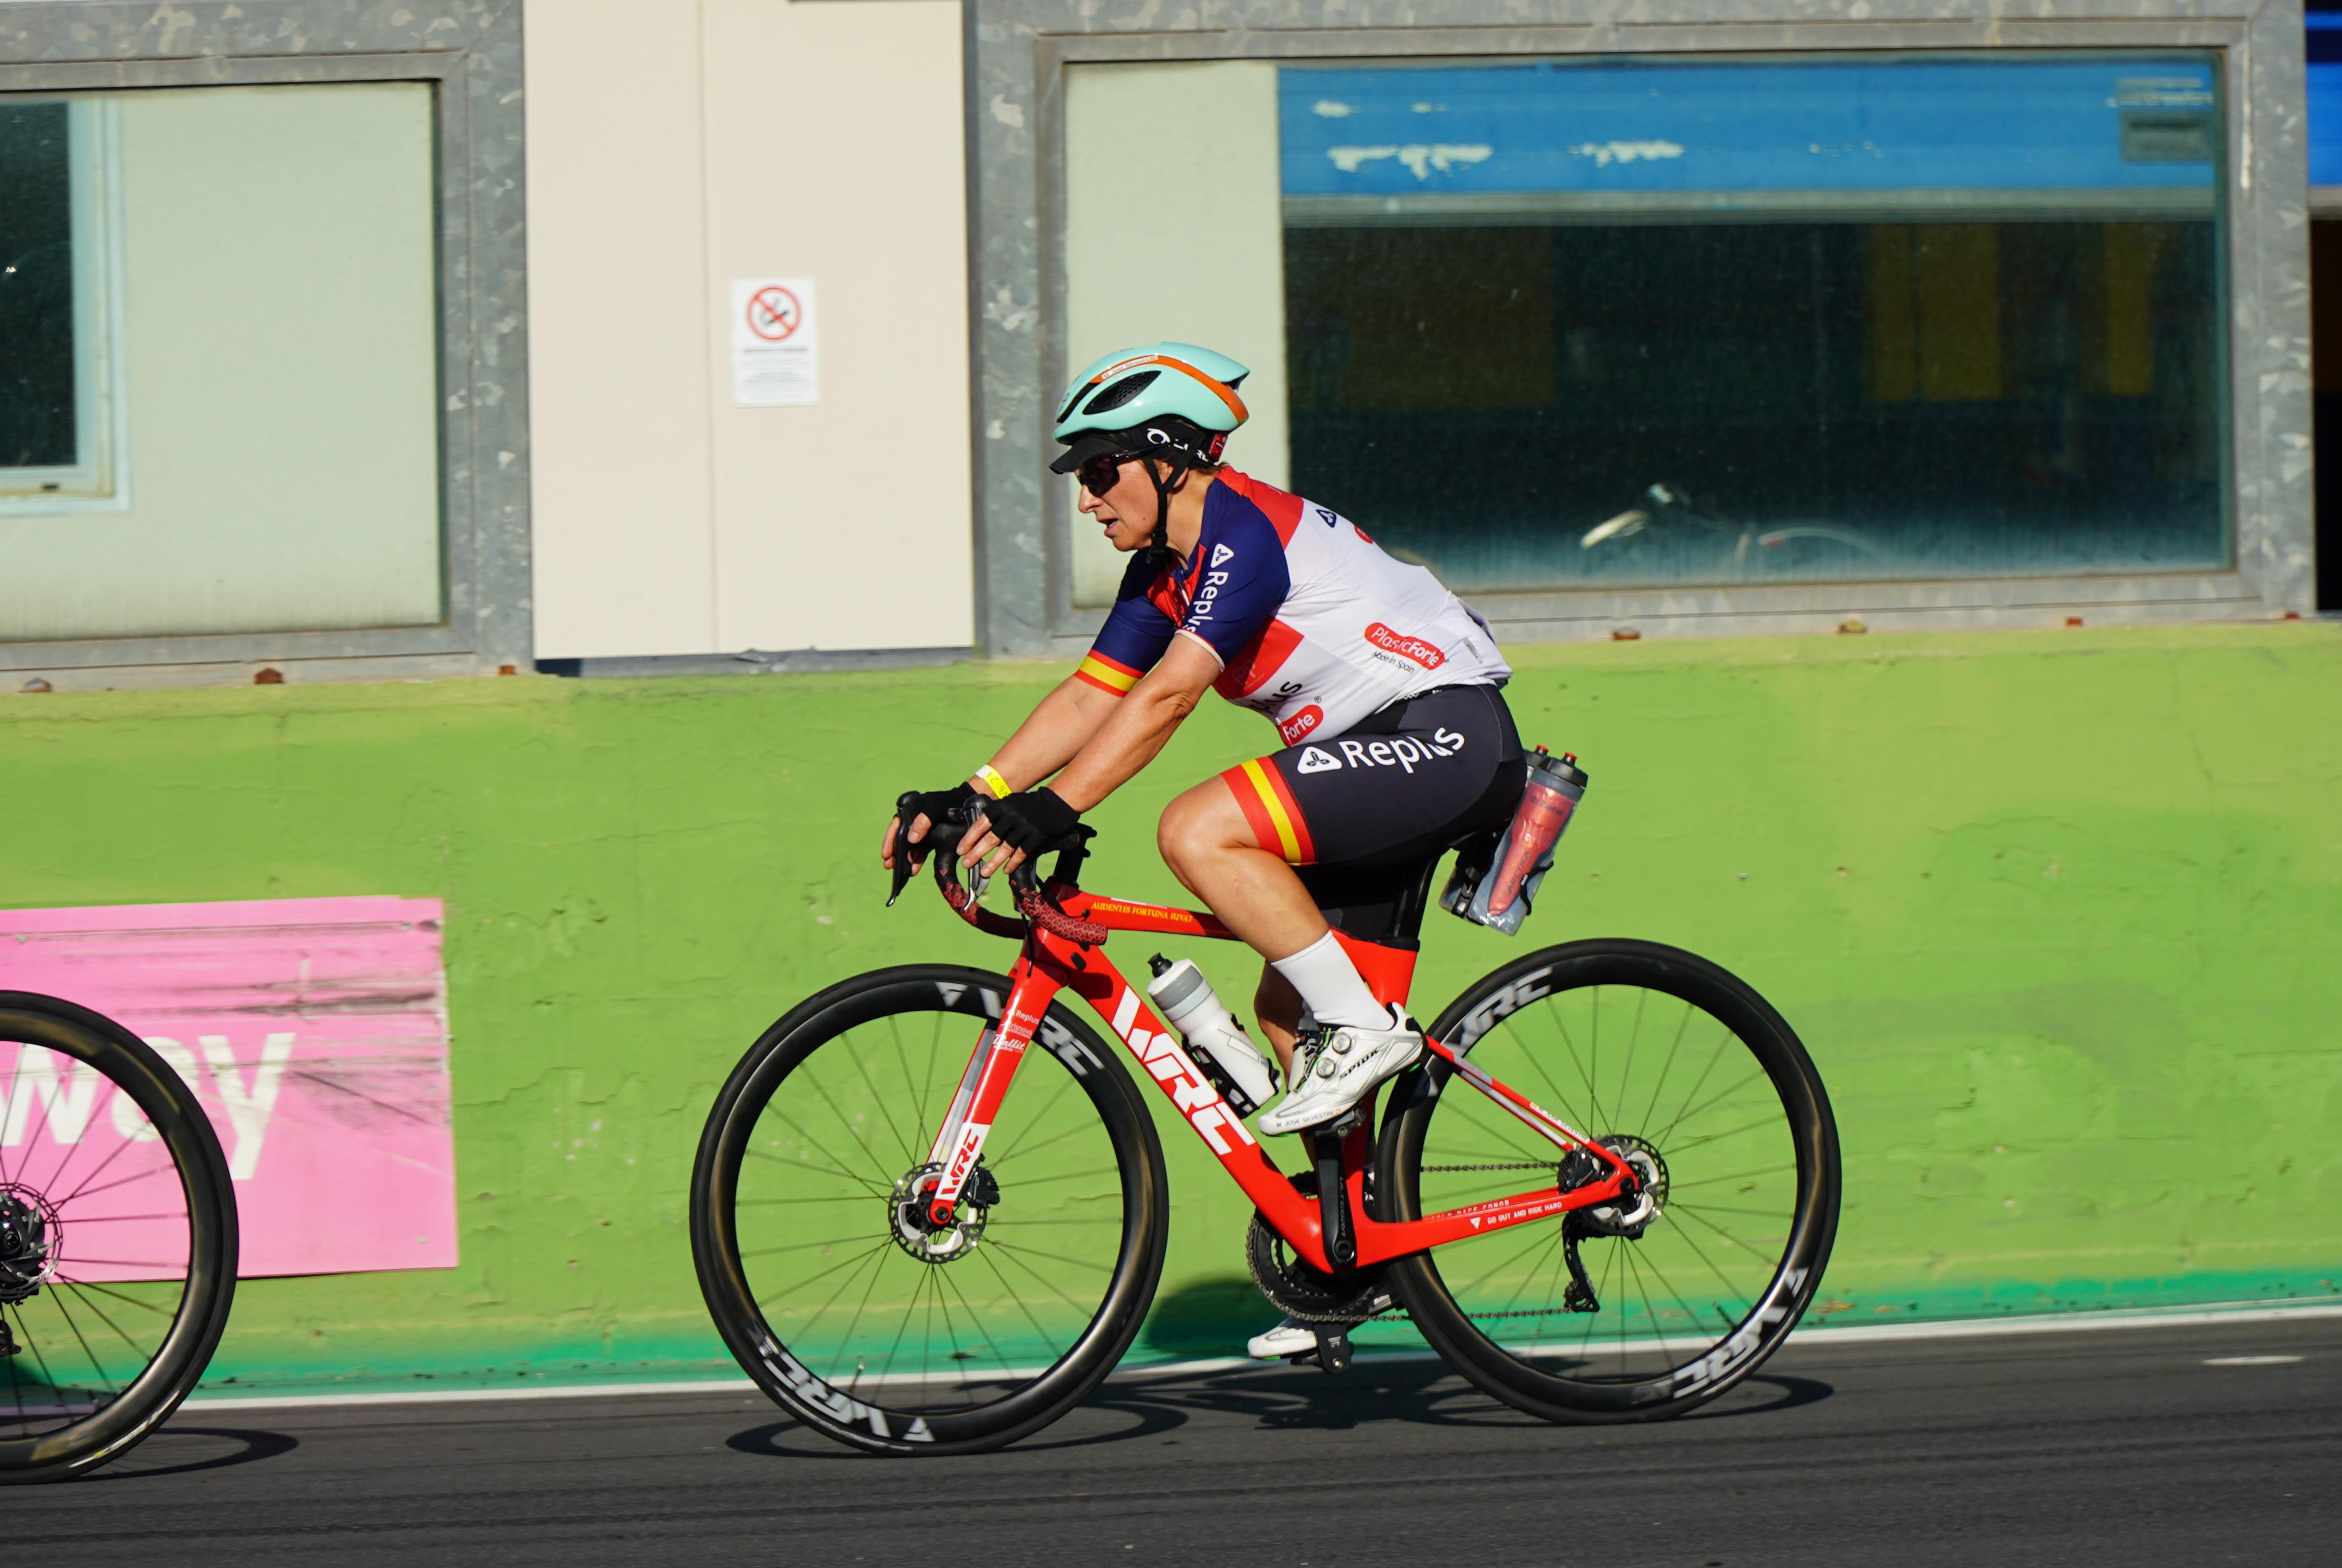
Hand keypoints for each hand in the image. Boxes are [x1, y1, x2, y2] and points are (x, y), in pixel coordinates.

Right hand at [881, 784, 978, 871]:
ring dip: (905, 858)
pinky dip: (917, 859)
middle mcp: (913, 820)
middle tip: (889, 866)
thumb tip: (911, 838)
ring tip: (902, 871)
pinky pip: (921, 849)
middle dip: (895, 853)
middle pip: (900, 838)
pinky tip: (914, 869)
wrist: (966, 805)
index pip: (895, 827)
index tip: (886, 854)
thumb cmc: (948, 803)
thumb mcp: (935, 808)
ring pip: (910, 846)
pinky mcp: (931, 838)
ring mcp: (922, 830)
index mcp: (910, 811)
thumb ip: (923, 820)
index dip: (889, 841)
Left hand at [958, 788, 1080, 879]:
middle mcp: (1012, 817)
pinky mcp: (1036, 838)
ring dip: (993, 863)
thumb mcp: (1010, 802)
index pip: (980, 825)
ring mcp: (1024, 828)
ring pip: (1005, 849)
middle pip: (990, 839)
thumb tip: (978, 832)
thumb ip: (996, 815)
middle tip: (966, 864)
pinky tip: (1005, 870)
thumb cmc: (1029, 804)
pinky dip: (1012, 863)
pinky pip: (1021, 853)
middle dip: (976, 853)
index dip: (969, 839)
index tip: (960, 850)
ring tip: (983, 872)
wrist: (1055, 802)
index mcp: (1002, 807)